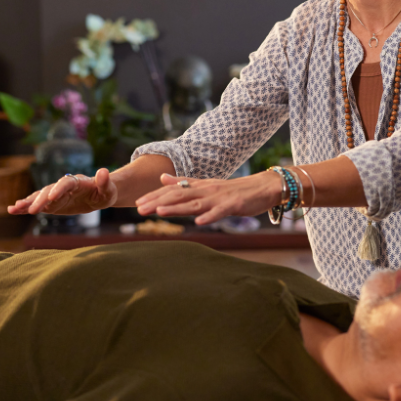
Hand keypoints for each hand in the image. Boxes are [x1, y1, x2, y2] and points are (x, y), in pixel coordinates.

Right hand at [7, 167, 117, 215]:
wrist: (98, 194)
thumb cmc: (105, 192)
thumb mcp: (109, 190)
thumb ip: (105, 182)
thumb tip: (103, 171)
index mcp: (77, 182)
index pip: (66, 183)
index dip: (58, 189)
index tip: (51, 197)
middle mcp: (63, 186)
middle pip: (49, 191)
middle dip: (40, 200)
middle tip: (31, 210)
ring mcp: (55, 195)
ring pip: (39, 197)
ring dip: (27, 202)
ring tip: (14, 209)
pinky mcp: (52, 204)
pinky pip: (37, 205)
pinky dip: (26, 207)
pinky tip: (13, 210)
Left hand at [135, 172, 283, 224]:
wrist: (263, 187)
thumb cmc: (234, 190)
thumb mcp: (206, 185)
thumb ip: (185, 183)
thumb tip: (162, 178)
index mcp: (200, 186)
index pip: (173, 190)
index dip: (155, 196)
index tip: (137, 202)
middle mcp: (206, 190)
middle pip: (179, 195)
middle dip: (158, 202)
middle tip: (139, 209)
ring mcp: (219, 197)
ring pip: (194, 203)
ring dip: (177, 207)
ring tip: (159, 211)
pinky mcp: (233, 205)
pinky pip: (219, 211)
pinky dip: (209, 216)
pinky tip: (198, 222)